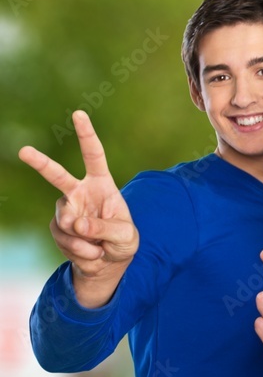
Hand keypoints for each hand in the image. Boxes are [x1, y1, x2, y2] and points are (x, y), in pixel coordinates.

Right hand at [19, 111, 137, 278]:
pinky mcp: (57, 228)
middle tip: (23, 151)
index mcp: (101, 184)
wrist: (109, 263)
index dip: (86, 135)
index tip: (79, 114)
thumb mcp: (125, 236)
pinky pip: (65, 239)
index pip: (94, 156)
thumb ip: (104, 228)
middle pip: (56, 175)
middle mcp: (79, 192)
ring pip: (66, 221)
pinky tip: (91, 252)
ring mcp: (65, 209)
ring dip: (85, 240)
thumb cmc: (122, 241)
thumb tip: (75, 223)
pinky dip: (81, 251)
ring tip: (99, 247)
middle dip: (40, 163)